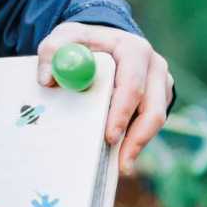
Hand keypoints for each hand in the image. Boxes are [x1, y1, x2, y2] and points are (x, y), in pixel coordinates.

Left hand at [37, 22, 173, 176]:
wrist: (100, 42)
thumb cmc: (82, 43)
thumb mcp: (63, 40)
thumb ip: (52, 52)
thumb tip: (47, 78)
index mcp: (133, 50)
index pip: (132, 85)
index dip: (122, 112)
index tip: (109, 136)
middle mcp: (154, 66)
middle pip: (153, 108)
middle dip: (137, 138)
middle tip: (120, 163)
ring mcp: (160, 83)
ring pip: (155, 119)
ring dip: (139, 144)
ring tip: (121, 167)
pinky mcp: (159, 97)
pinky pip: (151, 122)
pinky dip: (138, 139)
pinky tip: (122, 155)